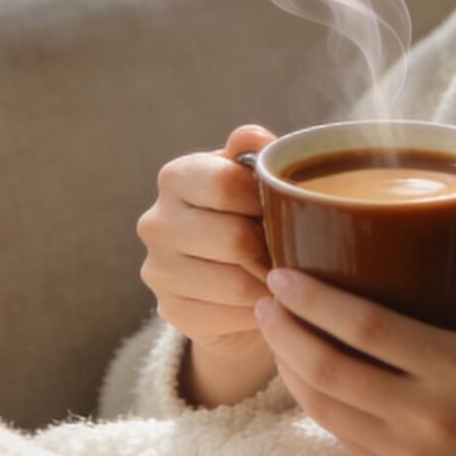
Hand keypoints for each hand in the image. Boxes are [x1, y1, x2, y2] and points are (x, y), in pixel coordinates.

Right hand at [137, 125, 279, 395]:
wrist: (228, 281)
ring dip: (272, 284)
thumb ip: (253, 154)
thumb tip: (256, 139)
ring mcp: (159, 270)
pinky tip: (269, 301)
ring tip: (291, 277)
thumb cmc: (247, 216)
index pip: (225, 184)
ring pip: (235, 283)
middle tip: (300, 252)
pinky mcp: (172, 311)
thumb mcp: (250, 178)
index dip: (268, 199)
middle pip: (234, 238)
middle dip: (274, 248)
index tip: (291, 209)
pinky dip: (258, 311)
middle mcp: (156, 222)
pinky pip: (229, 316)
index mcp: (175, 177)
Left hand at [252, 230, 455, 455]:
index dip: (314, 300)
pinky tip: (304, 376)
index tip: (283, 274)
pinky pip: (342, 437)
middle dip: (284, 329)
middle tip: (262, 295)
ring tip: (272, 330)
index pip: (366, 328)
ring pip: (324, 406)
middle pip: (328, 366)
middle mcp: (427, 416)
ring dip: (287, 365)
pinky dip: (315, 403)